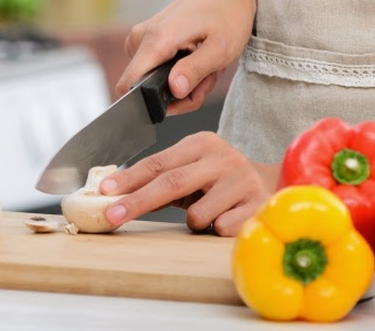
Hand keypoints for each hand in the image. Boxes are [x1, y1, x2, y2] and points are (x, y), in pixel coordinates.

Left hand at [99, 131, 277, 235]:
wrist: (269, 186)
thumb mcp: (193, 172)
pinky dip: (216, 230)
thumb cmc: (219, 182)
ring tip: (208, 213)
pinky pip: (219, 228)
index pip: (158, 162)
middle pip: (171, 182)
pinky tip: (229, 218)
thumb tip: (116, 195)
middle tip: (112, 216)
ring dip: (194, 221)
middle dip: (137, 201)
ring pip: (197, 214)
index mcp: (202, 144)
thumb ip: (162, 179)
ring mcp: (241, 180)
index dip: (129, 178)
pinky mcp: (257, 204)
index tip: (104, 191)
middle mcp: (222, 157)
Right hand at [116, 0, 255, 115]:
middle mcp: (141, 37)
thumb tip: (173, 91)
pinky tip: (201, 57)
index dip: (153, 103)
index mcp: (155, 40)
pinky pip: (160, 68)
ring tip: (209, 62)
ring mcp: (144, 37)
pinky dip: (184, 71)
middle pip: (148, 88)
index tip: (184, 98)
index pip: (128, 86)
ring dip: (187, 81)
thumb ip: (194, 71)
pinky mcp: (150, 38)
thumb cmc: (229, 11)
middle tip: (209, 76)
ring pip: (157, 80)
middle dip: (182, 92)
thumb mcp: (221, 48)